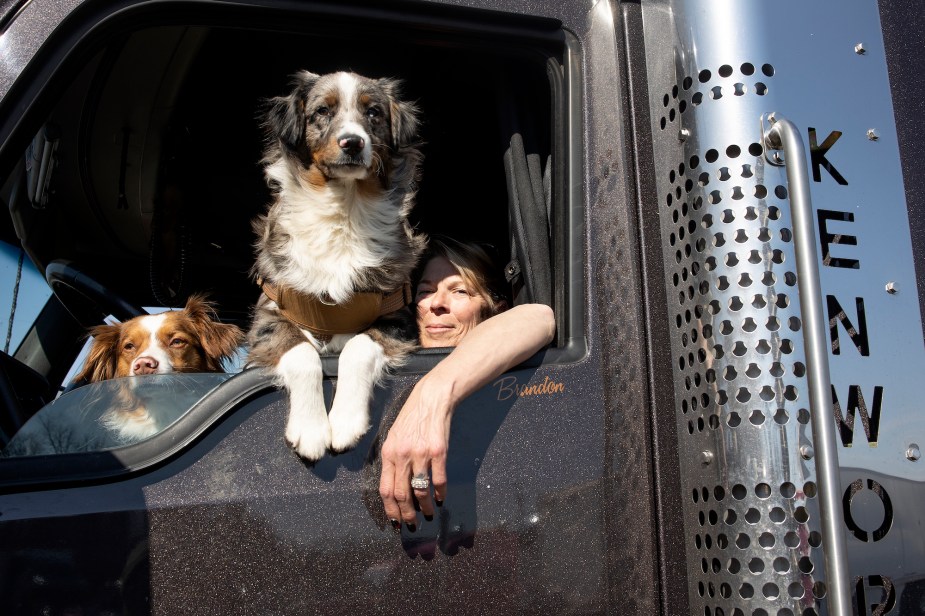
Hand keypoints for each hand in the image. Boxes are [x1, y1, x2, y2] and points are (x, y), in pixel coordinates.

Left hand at [378, 374, 453, 527]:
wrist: (432, 399)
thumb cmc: (412, 417)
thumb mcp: (394, 436)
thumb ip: (392, 459)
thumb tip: (394, 484)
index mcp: (388, 453)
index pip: (385, 489)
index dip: (390, 510)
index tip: (395, 522)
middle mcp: (402, 456)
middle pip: (401, 494)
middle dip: (406, 514)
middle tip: (411, 525)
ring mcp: (420, 454)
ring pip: (420, 490)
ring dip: (424, 507)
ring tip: (428, 514)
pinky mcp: (438, 452)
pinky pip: (438, 480)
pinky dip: (440, 494)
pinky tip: (441, 499)